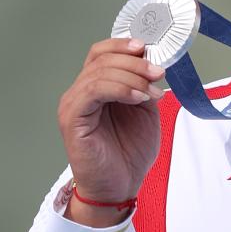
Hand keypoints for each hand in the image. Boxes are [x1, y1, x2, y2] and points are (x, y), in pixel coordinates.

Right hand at [57, 38, 164, 222]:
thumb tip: (153, 62)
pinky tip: (139, 98)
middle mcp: (81, 92)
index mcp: (96, 87)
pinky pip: (93, 91)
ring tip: (153, 91)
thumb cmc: (129, 153)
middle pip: (101, 58)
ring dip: (132, 77)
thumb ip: (144, 86)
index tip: (149, 47)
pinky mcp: (72, 118)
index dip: (123, 45)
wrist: (119, 186)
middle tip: (158, 72)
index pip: (102, 52)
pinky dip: (120, 89)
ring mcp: (74, 104)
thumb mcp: (145, 111)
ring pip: (99, 73)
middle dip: (135, 62)